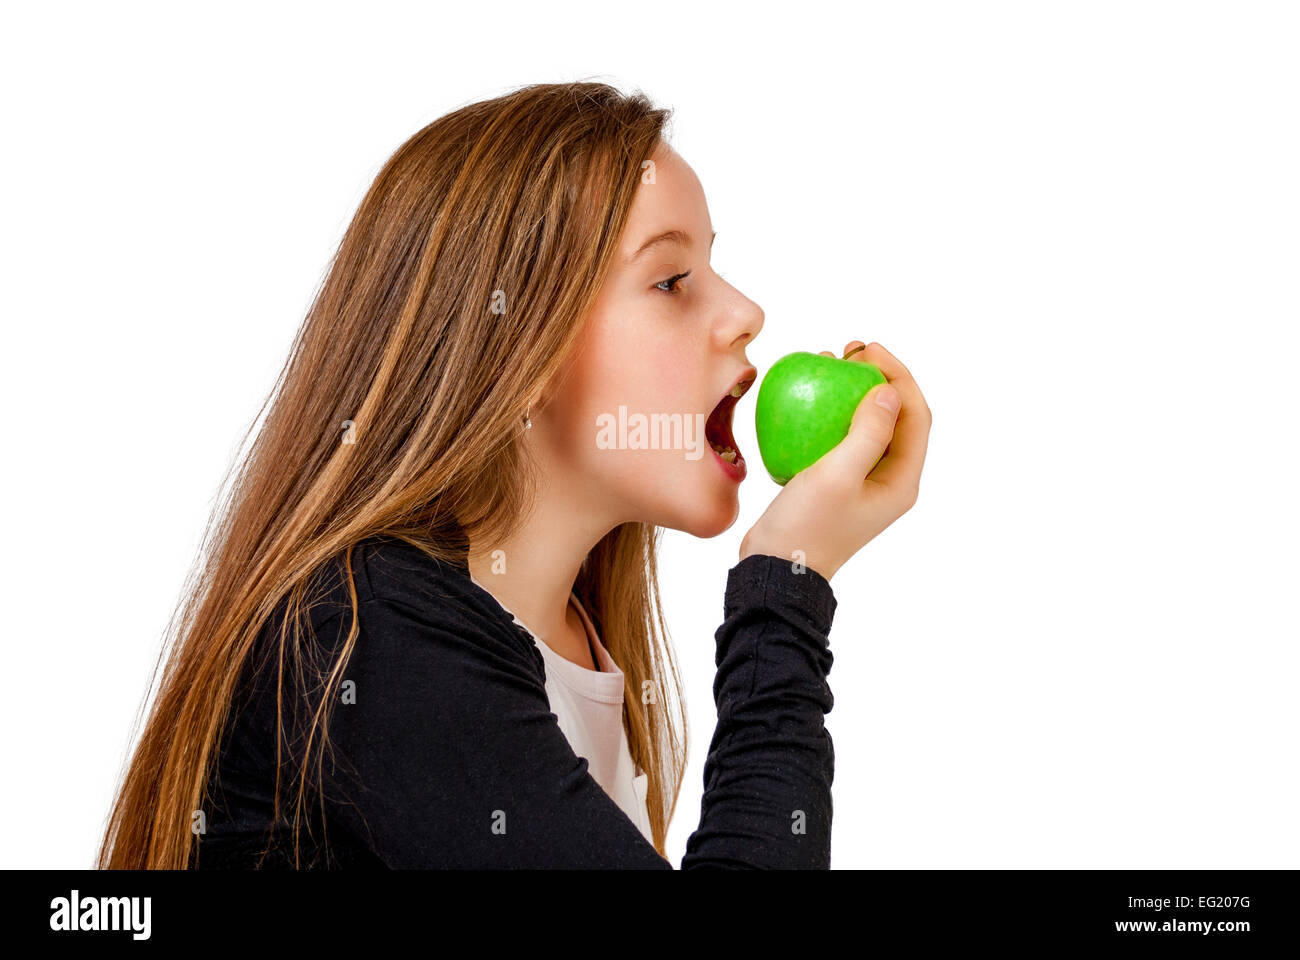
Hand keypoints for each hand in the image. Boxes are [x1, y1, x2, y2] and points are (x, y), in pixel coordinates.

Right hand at [739, 341, 931, 580]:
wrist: (775, 571)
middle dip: (876, 378)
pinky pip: (839, 438)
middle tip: (849, 351)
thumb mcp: (837, 476)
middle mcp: (888, 480)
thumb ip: (868, 433)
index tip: (869, 351)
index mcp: (901, 480)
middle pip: (895, 416)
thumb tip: (889, 392)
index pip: (916, 416)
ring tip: (827, 365)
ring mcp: (861, 481)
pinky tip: (804, 398)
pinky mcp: (835, 482)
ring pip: (865, 424)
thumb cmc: (807, 527)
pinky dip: (826, 414)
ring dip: (850, 392)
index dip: (898, 376)